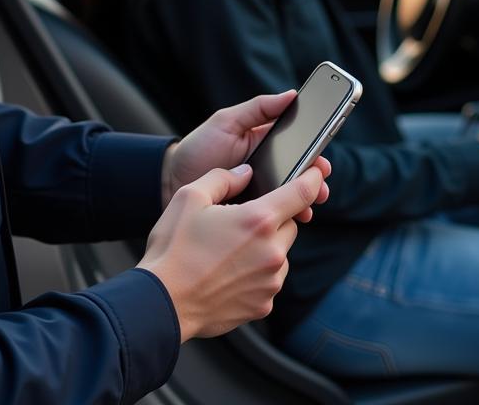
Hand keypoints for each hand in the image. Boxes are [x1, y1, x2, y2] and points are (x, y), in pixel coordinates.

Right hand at [140, 163, 324, 339]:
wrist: (162, 303)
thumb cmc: (174, 249)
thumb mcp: (190, 197)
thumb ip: (223, 177)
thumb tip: (245, 172)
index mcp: (258, 220)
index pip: (301, 194)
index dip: (312, 179)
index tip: (316, 174)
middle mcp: (272, 252)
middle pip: (289, 224)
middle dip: (273, 218)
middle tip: (240, 221)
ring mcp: (270, 282)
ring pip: (280, 253)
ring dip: (265, 247)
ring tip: (228, 251)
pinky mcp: (263, 305)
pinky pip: (269, 280)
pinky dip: (256, 273)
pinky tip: (227, 272)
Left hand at [163, 91, 331, 219]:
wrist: (168, 182)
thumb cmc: (198, 148)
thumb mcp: (226, 122)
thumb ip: (258, 108)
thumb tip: (292, 95)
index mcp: (265, 143)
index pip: (297, 144)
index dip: (314, 148)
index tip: (324, 152)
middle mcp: (267, 168)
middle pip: (300, 173)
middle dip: (315, 177)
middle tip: (321, 179)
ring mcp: (260, 193)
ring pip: (290, 196)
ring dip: (305, 198)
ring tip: (311, 203)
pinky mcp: (251, 214)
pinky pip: (272, 216)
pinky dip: (286, 217)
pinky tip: (293, 218)